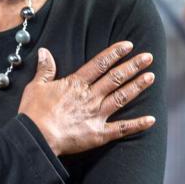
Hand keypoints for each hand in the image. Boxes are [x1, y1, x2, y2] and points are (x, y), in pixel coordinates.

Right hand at [18, 42, 156, 156]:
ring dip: (137, 87)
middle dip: (133, 66)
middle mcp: (90, 97)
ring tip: (151, 77)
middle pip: (116, 78)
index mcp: (76, 84)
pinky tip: (151, 119)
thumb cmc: (33, 113)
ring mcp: (97, 115)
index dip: (115, 53)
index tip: (128, 45)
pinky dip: (137, 125)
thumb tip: (45, 52)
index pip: (99, 64)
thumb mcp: (36, 87)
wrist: (36, 138)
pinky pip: (121, 129)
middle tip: (148, 57)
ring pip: (122, 97)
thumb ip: (45, 69)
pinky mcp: (99, 134)